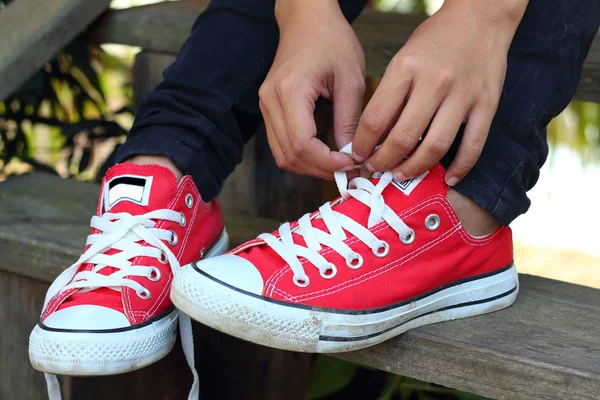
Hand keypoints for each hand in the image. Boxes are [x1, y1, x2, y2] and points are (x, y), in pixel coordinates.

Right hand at [259, 0, 364, 178]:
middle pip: (289, 155)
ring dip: (310, 167)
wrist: (307, 19)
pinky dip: (302, 156)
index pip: (302, 144)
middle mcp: (271, 101)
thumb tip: (352, 155)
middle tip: (348, 171)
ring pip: (282, 155)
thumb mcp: (350, 79)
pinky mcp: (269, 108)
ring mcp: (266, 105)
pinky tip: (324, 154)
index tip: (351, 164)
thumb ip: (349, 120)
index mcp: (291, 91)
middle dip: (320, 170)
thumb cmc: (331, 40)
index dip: (327, 163)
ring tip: (338, 165)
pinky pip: (281, 144)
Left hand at [353, 0, 526, 184]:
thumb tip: (372, 137)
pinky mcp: (487, 104)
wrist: (481, 17)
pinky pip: (473, 146)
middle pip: (402, 137)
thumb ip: (389, 95)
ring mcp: (463, 94)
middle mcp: (434, 81)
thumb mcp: (403, 59)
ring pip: (435, 146)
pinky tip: (448, 178)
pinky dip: (460, 168)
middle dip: (384, 161)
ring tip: (401, 174)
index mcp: (406, 68)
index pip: (375, 118)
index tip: (358, 155)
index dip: (362, 145)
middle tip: (376, 169)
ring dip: (414, 168)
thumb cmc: (435, 40)